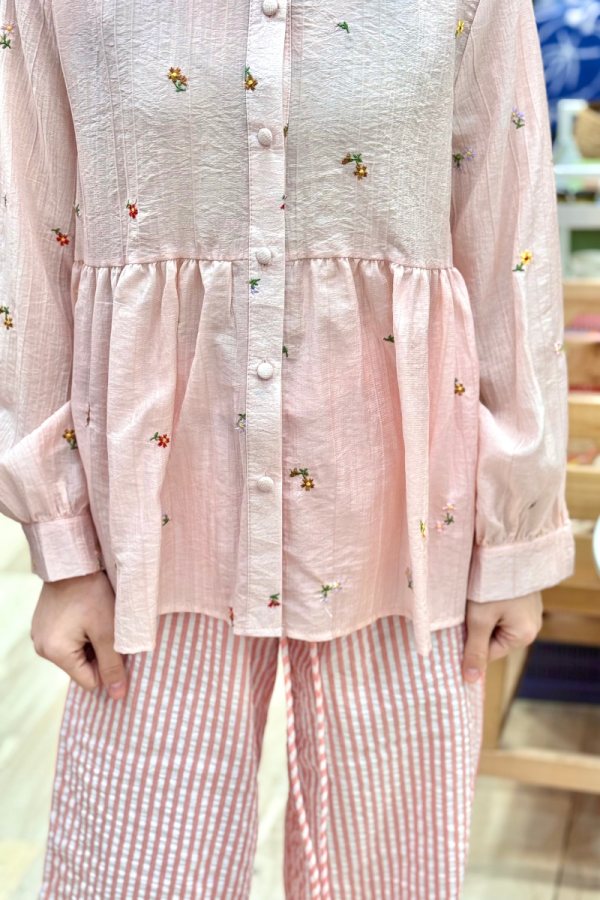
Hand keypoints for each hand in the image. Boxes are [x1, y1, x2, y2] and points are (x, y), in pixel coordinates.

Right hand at [31, 570, 126, 699]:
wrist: (72, 560)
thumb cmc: (92, 594)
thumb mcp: (108, 631)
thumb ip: (113, 664)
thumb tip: (117, 696)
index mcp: (55, 653)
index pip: (89, 681)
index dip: (108, 667)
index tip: (116, 645)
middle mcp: (41, 647)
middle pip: (80, 667)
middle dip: (97, 652)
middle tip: (107, 627)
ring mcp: (39, 634)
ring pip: (74, 652)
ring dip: (89, 641)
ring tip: (95, 617)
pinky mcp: (42, 622)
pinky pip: (65, 638)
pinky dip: (79, 631)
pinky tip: (86, 612)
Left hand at [462, 591, 542, 683]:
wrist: (507, 548)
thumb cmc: (492, 586)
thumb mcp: (479, 619)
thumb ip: (474, 650)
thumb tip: (471, 681)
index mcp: (524, 636)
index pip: (488, 653)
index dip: (469, 643)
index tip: (456, 628)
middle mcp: (532, 626)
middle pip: (493, 638)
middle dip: (476, 627)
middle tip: (464, 610)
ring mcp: (530, 611)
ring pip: (496, 623)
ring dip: (481, 615)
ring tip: (473, 599)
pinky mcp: (523, 597)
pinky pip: (503, 610)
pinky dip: (489, 604)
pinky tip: (482, 592)